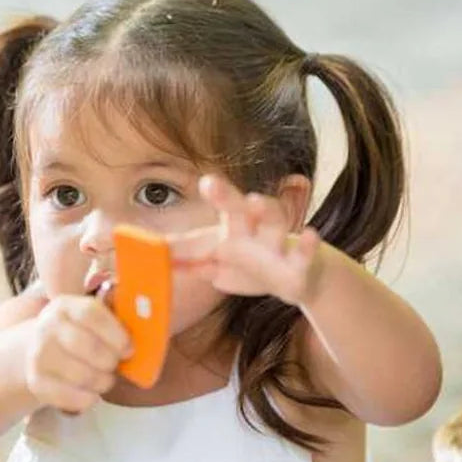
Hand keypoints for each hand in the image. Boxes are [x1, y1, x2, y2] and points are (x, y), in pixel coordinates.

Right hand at [24, 295, 133, 413]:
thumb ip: (117, 322)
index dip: (116, 333)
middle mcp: (47, 326)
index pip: (92, 313)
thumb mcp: (92, 320)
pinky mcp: (36, 382)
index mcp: (66, 306)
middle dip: (109, 360)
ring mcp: (38, 355)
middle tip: (115, 365)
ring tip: (105, 379)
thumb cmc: (78, 334)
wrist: (36, 351)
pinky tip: (90, 392)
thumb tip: (152, 330)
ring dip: (102, 381)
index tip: (129, 349)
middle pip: (87, 346)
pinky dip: (88, 399)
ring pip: (81, 374)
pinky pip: (70, 397)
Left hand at [176, 173, 324, 307]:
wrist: (299, 279)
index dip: (209, 198)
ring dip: (267, 209)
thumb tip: (150, 255)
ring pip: (276, 219)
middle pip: (240, 206)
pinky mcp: (299, 267)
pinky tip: (311, 235)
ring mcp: (278, 245)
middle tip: (209, 184)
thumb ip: (186, 259)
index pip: (218, 209)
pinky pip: (306, 254)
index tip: (202, 182)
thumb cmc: (251, 265)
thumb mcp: (215, 264)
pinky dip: (308, 246)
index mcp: (233, 227)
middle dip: (226, 195)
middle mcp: (255, 229)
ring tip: (256, 201)